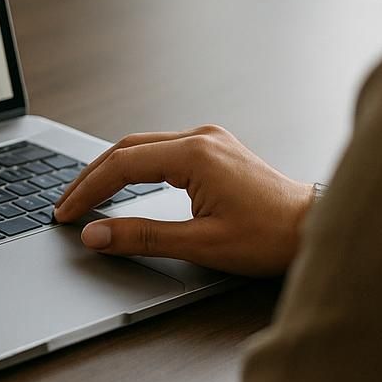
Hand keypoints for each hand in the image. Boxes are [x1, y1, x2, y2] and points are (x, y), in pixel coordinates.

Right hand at [52, 124, 314, 276]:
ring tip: (87, 196)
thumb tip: (97, 235)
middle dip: (91, 177)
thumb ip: (142, 237)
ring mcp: (209, 139)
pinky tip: (124, 183)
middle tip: (66, 205)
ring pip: (142, 146)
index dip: (87, 190)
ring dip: (111, 169)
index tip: (66, 213)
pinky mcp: (215, 148)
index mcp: (195, 154)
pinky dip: (134, 166)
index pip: (121, 165)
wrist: (314, 228)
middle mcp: (200, 137)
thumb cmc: (271, 237)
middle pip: (126, 149)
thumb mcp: (201, 244)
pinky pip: (161, 149)